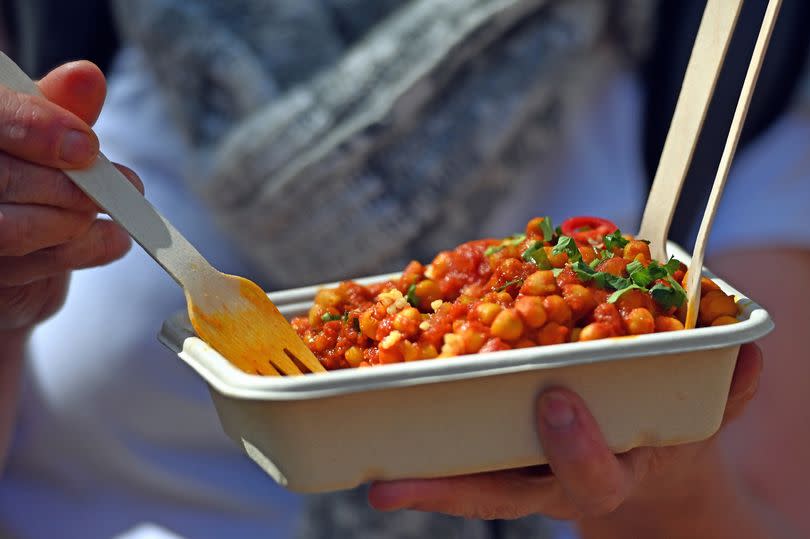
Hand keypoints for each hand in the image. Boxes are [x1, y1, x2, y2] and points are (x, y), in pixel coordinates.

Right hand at [0, 61, 142, 335]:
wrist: (18, 259)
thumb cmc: (28, 180)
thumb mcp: (45, 137)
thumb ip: (61, 109)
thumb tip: (87, 76)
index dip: (36, 128)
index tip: (88, 147)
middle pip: (3, 176)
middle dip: (70, 186)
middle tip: (122, 187)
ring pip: (11, 230)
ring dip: (75, 223)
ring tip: (112, 217)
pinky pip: (24, 271)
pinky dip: (78, 253)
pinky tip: (111, 240)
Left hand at [368, 343, 761, 522]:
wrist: (641, 475)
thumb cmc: (663, 440)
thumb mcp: (700, 421)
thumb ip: (726, 390)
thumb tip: (745, 351)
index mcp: (609, 471)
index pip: (590, 474)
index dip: (576, 445)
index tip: (557, 403)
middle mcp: (552, 479)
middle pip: (499, 494)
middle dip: (454, 489)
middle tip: (394, 483)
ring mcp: (519, 472)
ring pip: (465, 482)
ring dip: (416, 477)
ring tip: (365, 472)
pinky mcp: (495, 454)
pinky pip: (454, 451)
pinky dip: (417, 442)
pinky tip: (377, 415)